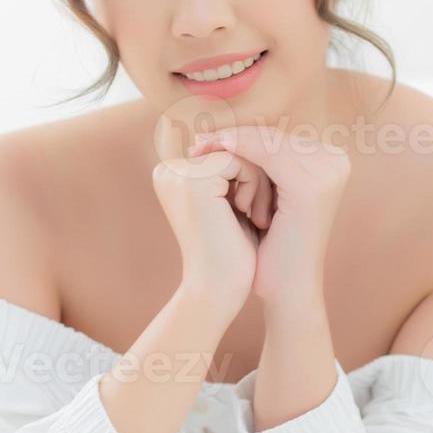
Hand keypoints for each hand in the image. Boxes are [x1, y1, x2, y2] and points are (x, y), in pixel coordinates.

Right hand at [151, 150, 264, 319]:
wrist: (220, 291)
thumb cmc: (232, 255)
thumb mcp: (232, 205)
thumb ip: (234, 175)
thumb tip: (258, 142)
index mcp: (173, 176)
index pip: (224, 154)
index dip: (250, 176)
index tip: (259, 210)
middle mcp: (168, 171)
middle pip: (231, 150)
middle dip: (256, 177)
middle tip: (265, 215)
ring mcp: (178, 174)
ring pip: (238, 153)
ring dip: (260, 182)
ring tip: (262, 217)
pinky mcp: (195, 181)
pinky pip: (240, 162)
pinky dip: (256, 186)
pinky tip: (255, 216)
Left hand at [187, 126, 349, 309]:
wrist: (287, 287)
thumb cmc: (272, 246)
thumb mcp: (268, 197)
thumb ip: (262, 164)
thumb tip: (228, 132)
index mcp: (331, 162)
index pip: (278, 138)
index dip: (241, 135)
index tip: (205, 138)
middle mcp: (337, 162)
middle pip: (274, 137)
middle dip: (233, 136)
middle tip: (196, 138)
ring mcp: (328, 171)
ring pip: (268, 142)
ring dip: (231, 142)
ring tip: (198, 148)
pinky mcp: (310, 185)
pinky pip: (268, 155)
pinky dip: (239, 151)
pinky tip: (214, 153)